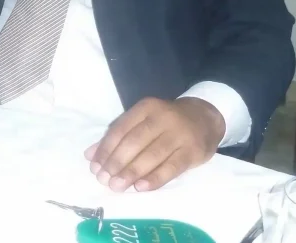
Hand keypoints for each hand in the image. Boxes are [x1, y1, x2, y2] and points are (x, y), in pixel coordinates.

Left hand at [84, 97, 224, 192]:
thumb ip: (118, 136)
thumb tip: (90, 155)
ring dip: (132, 173)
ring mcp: (179, 134)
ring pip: (152, 155)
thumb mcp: (143, 121)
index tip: (95, 167)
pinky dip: (154, 178)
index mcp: (146, 108)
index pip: (121, 129)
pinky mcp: (193, 151)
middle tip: (104, 180)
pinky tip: (140, 188)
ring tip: (117, 186)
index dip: (105, 148)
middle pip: (135, 141)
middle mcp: (162, 118)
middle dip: (116, 162)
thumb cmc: (166, 122)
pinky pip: (171, 167)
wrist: (205, 117)